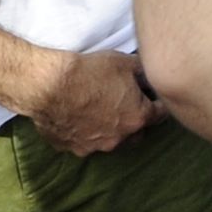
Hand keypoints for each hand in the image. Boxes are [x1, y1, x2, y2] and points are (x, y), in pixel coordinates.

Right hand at [29, 46, 160, 155]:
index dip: (159, 103)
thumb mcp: (125, 63)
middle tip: (130, 105)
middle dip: (137, 120)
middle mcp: (119, 138)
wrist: (50, 85)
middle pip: (137, 133)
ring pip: (111, 141)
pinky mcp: (72, 149)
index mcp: (137, 118)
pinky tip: (79, 118)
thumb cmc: (90, 72)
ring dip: (111, 130)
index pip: (160, 114)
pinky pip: (85, 143)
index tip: (156, 97)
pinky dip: (86, 133)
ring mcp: (94, 147)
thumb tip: (151, 74)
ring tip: (102, 112)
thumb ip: (143, 72)